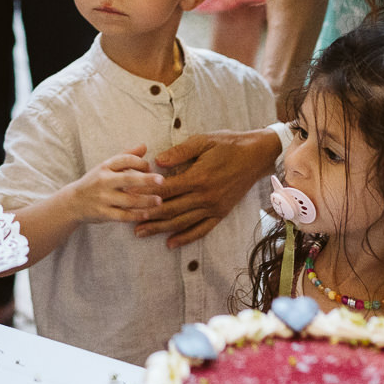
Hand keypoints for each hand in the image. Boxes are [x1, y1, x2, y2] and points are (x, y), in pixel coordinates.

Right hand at [64, 144, 163, 223]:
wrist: (73, 202)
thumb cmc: (95, 182)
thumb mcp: (106, 167)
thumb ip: (126, 156)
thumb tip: (145, 146)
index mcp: (105, 167)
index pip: (125, 160)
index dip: (140, 162)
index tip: (150, 168)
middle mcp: (103, 181)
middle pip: (128, 179)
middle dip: (146, 180)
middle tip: (162, 180)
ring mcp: (103, 198)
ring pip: (128, 200)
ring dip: (146, 201)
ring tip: (159, 200)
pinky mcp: (103, 214)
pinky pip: (123, 216)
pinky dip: (136, 215)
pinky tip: (147, 214)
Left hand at [137, 130, 272, 247]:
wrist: (257, 155)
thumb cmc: (229, 144)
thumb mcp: (204, 141)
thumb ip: (180, 152)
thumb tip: (157, 161)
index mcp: (198, 177)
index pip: (165, 189)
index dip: (145, 194)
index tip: (128, 197)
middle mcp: (205, 196)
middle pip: (170, 209)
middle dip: (147, 215)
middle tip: (127, 220)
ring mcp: (213, 207)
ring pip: (182, 222)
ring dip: (160, 229)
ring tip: (141, 233)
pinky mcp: (221, 213)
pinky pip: (201, 229)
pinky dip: (185, 237)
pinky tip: (171, 243)